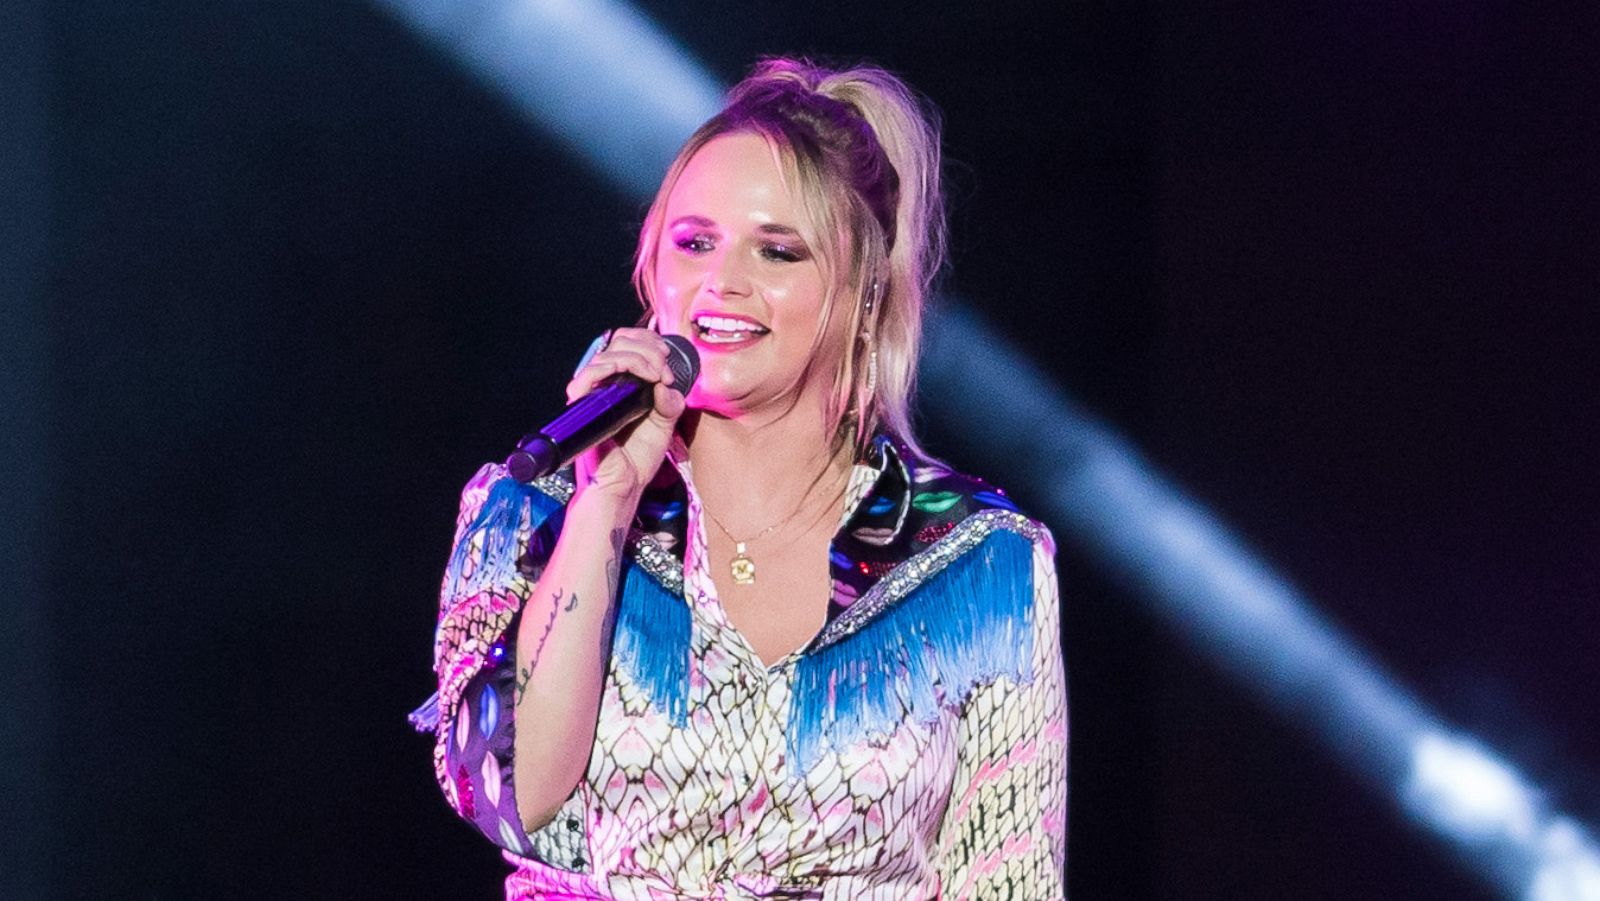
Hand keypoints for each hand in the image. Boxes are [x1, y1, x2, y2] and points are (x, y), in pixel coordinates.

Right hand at [564, 328, 686, 503]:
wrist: (624, 485)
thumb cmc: (638, 458)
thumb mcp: (664, 424)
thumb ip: (670, 401)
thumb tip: (665, 383)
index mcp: (623, 384)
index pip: (626, 343)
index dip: (649, 342)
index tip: (667, 360)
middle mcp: (606, 384)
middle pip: (618, 341)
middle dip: (648, 348)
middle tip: (664, 370)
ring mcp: (594, 394)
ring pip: (607, 353)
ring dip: (639, 357)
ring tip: (657, 375)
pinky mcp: (585, 406)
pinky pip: (590, 375)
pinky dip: (616, 366)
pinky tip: (643, 378)